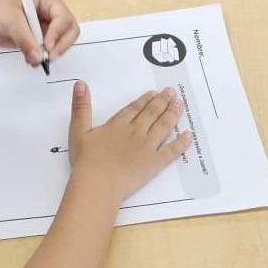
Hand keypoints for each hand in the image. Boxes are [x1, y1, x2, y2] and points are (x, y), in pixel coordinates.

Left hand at [0, 0, 80, 66]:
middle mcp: (52, 14)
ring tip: (34, 60)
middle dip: (61, 45)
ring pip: (61, 44)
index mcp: (49, 1)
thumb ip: (25, 39)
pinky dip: (42, 59)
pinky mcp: (40, 41)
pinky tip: (31, 60)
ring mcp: (47, 28)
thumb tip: (37, 57)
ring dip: (51, 54)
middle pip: (70, 31)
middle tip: (48, 57)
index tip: (47, 46)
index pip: (64, 18)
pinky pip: (48, 53)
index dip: (58, 33)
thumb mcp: (11, 21)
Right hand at [66, 82, 191, 200]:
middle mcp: (135, 132)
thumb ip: (81, 107)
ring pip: (164, 126)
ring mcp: (147, 147)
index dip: (145, 100)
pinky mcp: (155, 163)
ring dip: (173, 114)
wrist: (99, 183)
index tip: (154, 93)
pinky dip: (181, 143)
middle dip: (163, 101)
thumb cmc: (86, 161)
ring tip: (180, 104)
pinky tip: (188, 136)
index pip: (135, 108)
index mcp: (118, 125)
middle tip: (172, 92)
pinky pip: (172, 150)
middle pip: (152, 113)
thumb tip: (80, 84)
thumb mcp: (78, 131)